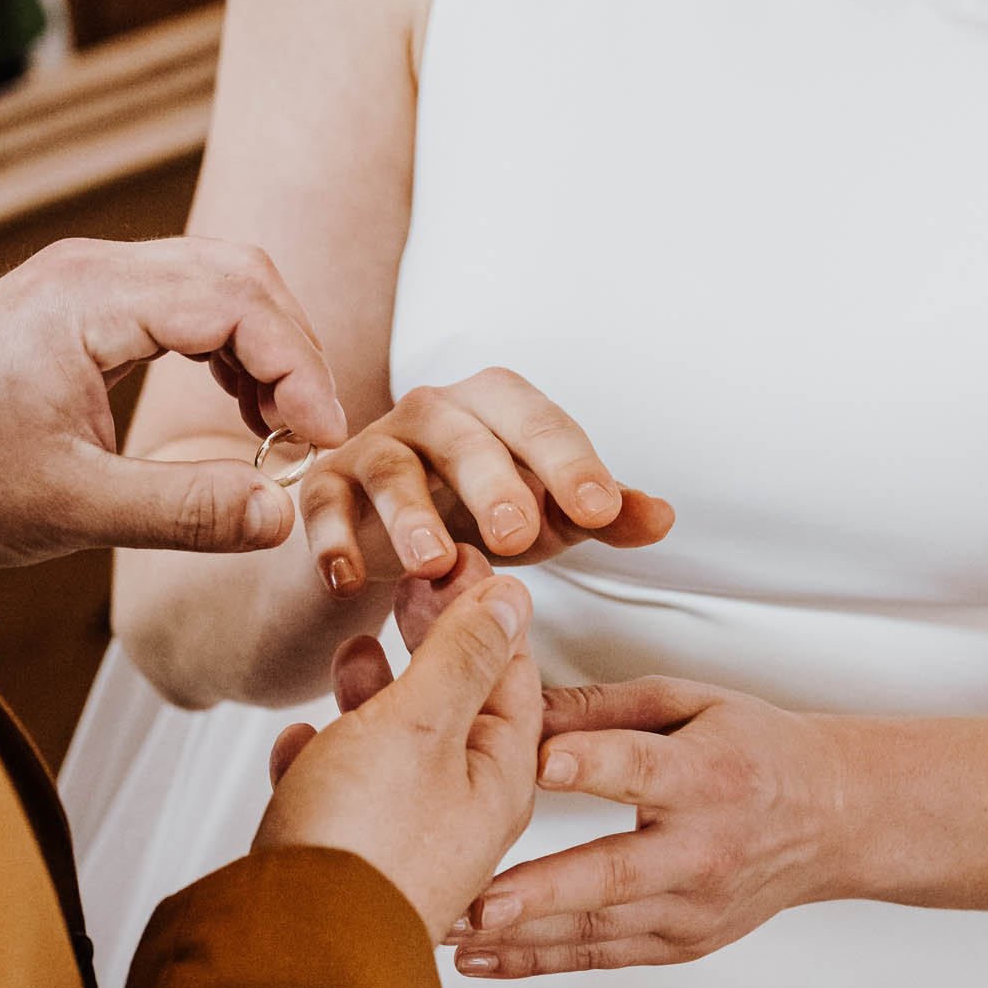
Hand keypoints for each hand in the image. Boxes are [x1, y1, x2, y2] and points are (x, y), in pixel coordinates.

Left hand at [0, 235, 349, 566]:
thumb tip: (281, 515)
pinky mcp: (82, 299)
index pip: (236, 299)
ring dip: (263, 345)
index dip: (297, 364)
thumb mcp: (69, 507)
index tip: (322, 435)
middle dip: (292, 349)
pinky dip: (225, 345)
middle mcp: (92, 268)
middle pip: (239, 273)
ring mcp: (86, 277)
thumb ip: (182, 512)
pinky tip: (237, 405)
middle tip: (314, 431)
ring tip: (279, 426)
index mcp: (89, 298)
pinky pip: (182, 299)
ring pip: (216, 279)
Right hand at [258, 570, 541, 940]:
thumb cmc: (361, 843)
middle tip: (407, 588)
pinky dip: (321, 758)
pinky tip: (297, 744)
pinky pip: (339, 794)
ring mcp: (400, 840)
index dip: (487, 608)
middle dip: (431, 642)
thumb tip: (510, 601)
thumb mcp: (420, 723)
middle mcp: (458, 813)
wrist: (290, 953)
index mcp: (497, 779)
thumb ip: (462, 657)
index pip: (512, 674)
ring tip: (351, 655)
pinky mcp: (345, 861)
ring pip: (394, 747)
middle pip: (455, 707)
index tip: (459, 559)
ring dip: (374, 692)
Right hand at [295, 368, 672, 622]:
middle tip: (518, 535)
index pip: (540, 422)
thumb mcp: (549, 515)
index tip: (601, 509)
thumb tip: (662, 517)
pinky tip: (347, 580)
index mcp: (499, 406)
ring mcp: (375, 445)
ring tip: (435, 565)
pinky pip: (325, 504)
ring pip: (391, 468)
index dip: (572, 462)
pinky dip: (332, 540)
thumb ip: (603, 514)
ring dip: (411, 516)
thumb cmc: (480, 514)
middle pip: (463, 434)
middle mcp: (434, 412)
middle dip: (492, 482)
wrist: (391, 535)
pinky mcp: (327, 485)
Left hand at [451, 675, 859, 976]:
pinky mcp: (683, 943)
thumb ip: (605, 706)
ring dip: (522, 937)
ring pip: (600, 929)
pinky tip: (486, 960)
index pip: (643, 769)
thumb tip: (522, 701)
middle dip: (541, 890)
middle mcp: (702, 850)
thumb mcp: (691, 702)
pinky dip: (541, 961)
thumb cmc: (756, 750)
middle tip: (477, 900)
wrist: (833, 820)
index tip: (537, 764)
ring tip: (452, 933)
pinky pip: (604, 956)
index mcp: (707, 775)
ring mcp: (693, 907)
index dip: (592, 766)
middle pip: (615, 873)